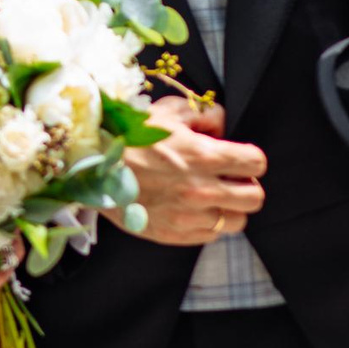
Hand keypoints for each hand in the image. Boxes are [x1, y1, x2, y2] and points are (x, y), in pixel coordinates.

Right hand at [124, 97, 265, 246]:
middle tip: (228, 179)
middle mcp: (201, 190)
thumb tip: (221, 126)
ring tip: (210, 197)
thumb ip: (204, 114)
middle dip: (245, 185)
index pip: (256, 163)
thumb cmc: (128, 137)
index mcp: (203, 155)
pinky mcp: (174, 234)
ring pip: (236, 221)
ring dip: (228, 208)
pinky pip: (210, 235)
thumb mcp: (167, 112)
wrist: (92, 168)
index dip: (250, 158)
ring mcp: (188, 216)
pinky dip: (206, 223)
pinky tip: (190, 208)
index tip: (239, 158)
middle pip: (254, 197)